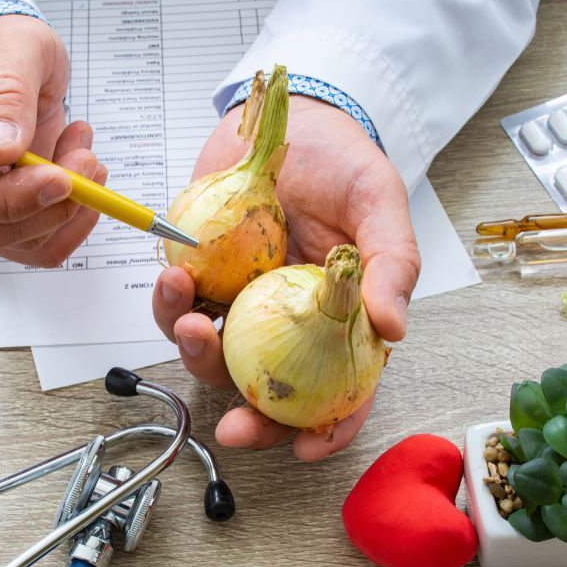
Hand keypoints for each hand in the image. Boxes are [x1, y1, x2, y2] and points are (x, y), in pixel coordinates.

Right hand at [0, 15, 106, 266]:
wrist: (16, 61)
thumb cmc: (3, 47)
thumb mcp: (11, 47)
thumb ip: (6, 93)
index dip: (7, 198)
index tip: (59, 179)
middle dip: (50, 206)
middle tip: (87, 160)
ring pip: (25, 243)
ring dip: (71, 208)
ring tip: (84, 151)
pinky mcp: (12, 218)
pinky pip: (45, 243)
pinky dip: (77, 218)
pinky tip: (84, 171)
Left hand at [153, 96, 420, 460]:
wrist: (288, 119)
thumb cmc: (342, 163)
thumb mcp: (379, 204)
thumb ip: (392, 265)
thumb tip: (395, 331)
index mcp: (336, 319)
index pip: (341, 389)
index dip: (328, 428)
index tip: (306, 448)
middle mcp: (286, 322)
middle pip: (269, 390)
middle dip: (249, 417)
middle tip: (232, 422)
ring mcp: (241, 303)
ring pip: (215, 355)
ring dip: (197, 353)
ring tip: (190, 321)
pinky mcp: (204, 276)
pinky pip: (180, 307)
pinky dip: (171, 304)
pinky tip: (176, 280)